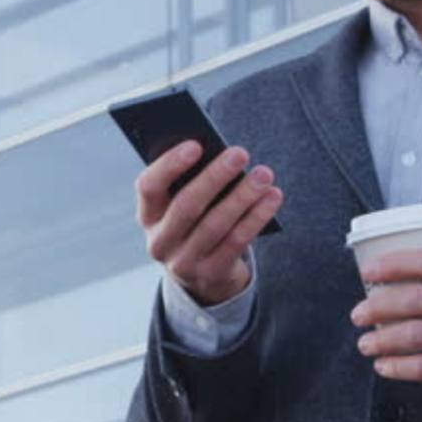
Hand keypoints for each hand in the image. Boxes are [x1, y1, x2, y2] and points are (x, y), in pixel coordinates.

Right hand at [137, 142, 282, 305]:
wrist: (202, 276)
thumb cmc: (196, 223)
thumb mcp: (183, 206)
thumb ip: (191, 183)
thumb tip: (221, 155)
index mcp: (148, 215)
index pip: (148, 187)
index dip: (169, 165)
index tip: (196, 145)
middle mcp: (160, 241)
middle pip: (187, 205)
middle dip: (215, 176)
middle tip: (240, 153)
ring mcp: (184, 262)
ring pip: (215, 224)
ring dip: (243, 196)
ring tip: (263, 175)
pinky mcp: (211, 274)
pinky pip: (236, 242)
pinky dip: (257, 217)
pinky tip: (272, 197)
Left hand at [350, 249, 421, 413]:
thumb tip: (389, 283)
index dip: (394, 263)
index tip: (367, 272)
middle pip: (416, 299)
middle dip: (378, 306)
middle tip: (357, 315)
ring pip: (416, 334)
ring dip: (382, 339)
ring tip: (365, 344)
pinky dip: (398, 367)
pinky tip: (384, 366)